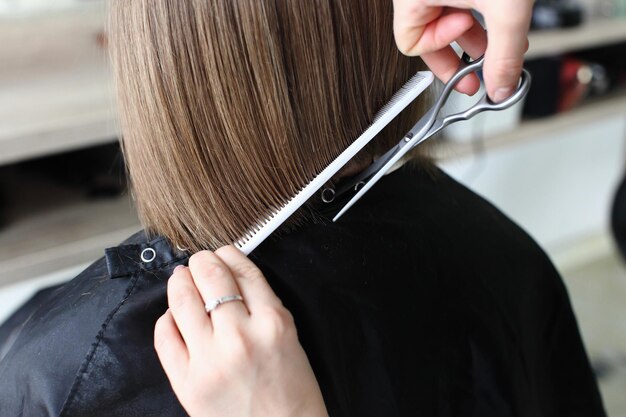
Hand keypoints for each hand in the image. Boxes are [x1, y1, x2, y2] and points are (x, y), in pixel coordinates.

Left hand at [155, 247, 327, 416]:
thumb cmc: (292, 391)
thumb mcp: (290, 337)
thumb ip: (263, 305)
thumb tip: (231, 276)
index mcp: (274, 323)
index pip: (244, 272)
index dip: (229, 255)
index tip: (222, 252)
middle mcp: (240, 336)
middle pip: (211, 277)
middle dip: (201, 262)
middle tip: (198, 262)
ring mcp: (210, 360)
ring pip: (183, 300)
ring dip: (180, 282)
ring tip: (181, 279)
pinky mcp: (187, 382)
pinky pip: (165, 336)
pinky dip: (166, 319)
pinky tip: (173, 316)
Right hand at [393, 0, 532, 101]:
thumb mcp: (506, 8)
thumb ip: (504, 54)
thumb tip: (501, 87)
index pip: (411, 44)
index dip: (443, 58)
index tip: (472, 64)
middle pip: (428, 32)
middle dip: (464, 51)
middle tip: (485, 64)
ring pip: (446, 14)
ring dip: (475, 31)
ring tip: (500, 36)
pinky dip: (479, 10)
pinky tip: (500, 12)